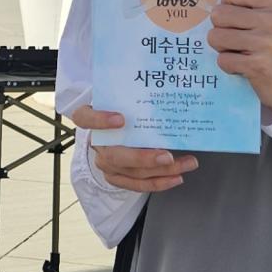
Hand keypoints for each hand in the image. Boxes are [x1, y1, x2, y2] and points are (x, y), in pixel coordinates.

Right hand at [67, 105, 198, 193]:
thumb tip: (164, 87)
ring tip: (186, 164)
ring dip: (162, 171)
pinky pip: (137, 184)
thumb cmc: (121, 108)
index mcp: (90, 118)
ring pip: (131, 172)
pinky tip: (176, 177)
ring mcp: (106, 163)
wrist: (113, 126)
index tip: (120, 119)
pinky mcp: (116, 177)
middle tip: (168, 156)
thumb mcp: (121, 98)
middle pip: (114, 156)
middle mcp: (96, 144)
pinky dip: (158, 182)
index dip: (100, 120)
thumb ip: (133, 96)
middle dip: (143, 158)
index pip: (85, 118)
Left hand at [207, 0, 271, 113]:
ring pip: (215, 36)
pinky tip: (243, 67)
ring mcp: (265, 42)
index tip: (236, 19)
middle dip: (220, 29)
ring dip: (222, 48)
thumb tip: (211, 5)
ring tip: (239, 53)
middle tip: (235, 40)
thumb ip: (248, 7)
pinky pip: (222, 60)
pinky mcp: (257, 64)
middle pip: (218, 14)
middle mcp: (271, 19)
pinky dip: (228, 66)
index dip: (226, 6)